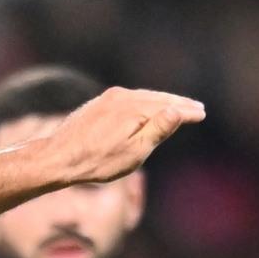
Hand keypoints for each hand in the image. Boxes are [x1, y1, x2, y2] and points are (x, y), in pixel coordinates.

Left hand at [36, 87, 205, 185]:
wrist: (56, 157)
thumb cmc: (96, 161)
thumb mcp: (133, 151)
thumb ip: (157, 129)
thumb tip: (178, 110)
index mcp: (134, 108)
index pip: (169, 107)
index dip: (187, 112)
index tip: (202, 114)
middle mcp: (122, 96)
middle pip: (158, 98)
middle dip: (178, 103)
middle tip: (197, 107)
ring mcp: (108, 98)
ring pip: (143, 97)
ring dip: (161, 101)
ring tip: (176, 106)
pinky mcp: (98, 103)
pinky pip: (129, 99)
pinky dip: (143, 102)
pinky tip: (146, 108)